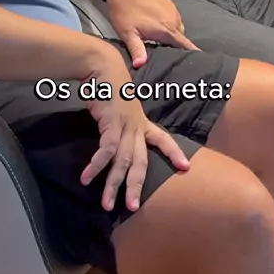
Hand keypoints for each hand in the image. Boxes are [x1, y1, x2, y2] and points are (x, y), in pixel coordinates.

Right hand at [81, 45, 190, 211]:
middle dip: (137, 185)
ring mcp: (125, 125)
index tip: (186, 167)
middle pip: (141, 161)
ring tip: (107, 205)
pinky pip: (105, 151)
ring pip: (123, 161)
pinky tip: (87, 178)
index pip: (162, 138)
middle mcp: (136, 126)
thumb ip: (120, 123)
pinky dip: (96, 166)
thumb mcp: (120, 107)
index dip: (173, 152)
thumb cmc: (110, 85)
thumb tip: (114, 139)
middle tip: (133, 207)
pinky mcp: (112, 123)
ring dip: (113, 184)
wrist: (103, 66)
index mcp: (141, 121)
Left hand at [105, 0, 199, 67]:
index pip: (186, 45)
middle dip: (177, 47)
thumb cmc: (124, 10)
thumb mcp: (128, 33)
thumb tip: (140, 66)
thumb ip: (137, 50)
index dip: (193, 55)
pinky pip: (174, 17)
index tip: (198, 62)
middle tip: (167, 54)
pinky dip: (170, 24)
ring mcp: (172, 9)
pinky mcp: (168, 1)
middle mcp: (174, 19)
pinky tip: (158, 26)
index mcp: (167, 29)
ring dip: (172, 34)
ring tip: (161, 41)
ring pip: (178, 27)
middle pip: (181, 38)